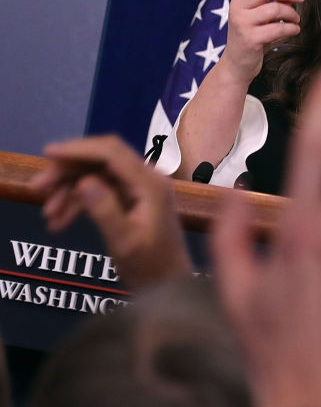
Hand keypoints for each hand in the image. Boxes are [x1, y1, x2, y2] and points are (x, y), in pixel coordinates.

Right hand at [30, 136, 192, 289]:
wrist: (170, 284)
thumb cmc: (151, 267)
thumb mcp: (125, 242)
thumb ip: (105, 211)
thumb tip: (83, 181)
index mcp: (150, 183)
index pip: (112, 152)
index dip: (78, 149)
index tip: (47, 153)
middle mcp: (147, 179)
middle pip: (101, 161)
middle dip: (67, 172)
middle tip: (37, 189)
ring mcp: (140, 189)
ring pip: (97, 176)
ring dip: (69, 191)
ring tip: (48, 215)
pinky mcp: (132, 200)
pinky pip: (100, 191)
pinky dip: (78, 203)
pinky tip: (58, 224)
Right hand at [220, 0, 304, 83]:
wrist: (238, 65)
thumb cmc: (253, 37)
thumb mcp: (258, 18)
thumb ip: (271, 5)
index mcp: (239, 0)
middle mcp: (237, 8)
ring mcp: (242, 23)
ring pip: (276, 10)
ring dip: (292, 14)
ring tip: (296, 20)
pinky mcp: (250, 38)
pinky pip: (278, 28)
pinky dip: (291, 28)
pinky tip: (294, 30)